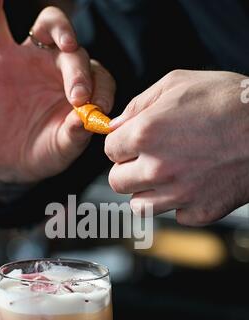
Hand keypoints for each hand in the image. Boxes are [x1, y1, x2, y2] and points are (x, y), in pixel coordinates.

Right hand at [0, 1, 115, 183]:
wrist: (9, 161)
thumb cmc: (44, 153)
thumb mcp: (63, 149)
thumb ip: (76, 135)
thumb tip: (87, 118)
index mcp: (83, 90)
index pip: (101, 78)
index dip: (103, 89)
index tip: (100, 108)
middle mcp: (62, 69)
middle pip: (78, 54)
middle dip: (81, 74)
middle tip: (79, 97)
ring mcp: (33, 60)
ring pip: (50, 27)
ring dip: (61, 29)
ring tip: (66, 42)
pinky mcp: (3, 60)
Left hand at [105, 70, 248, 225]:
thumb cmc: (229, 101)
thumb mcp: (178, 83)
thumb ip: (138, 105)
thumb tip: (114, 125)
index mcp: (145, 134)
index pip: (109, 151)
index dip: (121, 145)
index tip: (132, 143)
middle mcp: (157, 169)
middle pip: (117, 182)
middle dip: (128, 169)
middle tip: (147, 159)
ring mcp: (179, 195)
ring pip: (139, 205)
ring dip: (148, 191)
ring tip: (168, 175)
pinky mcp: (199, 213)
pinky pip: (174, 216)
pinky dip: (180, 204)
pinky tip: (195, 185)